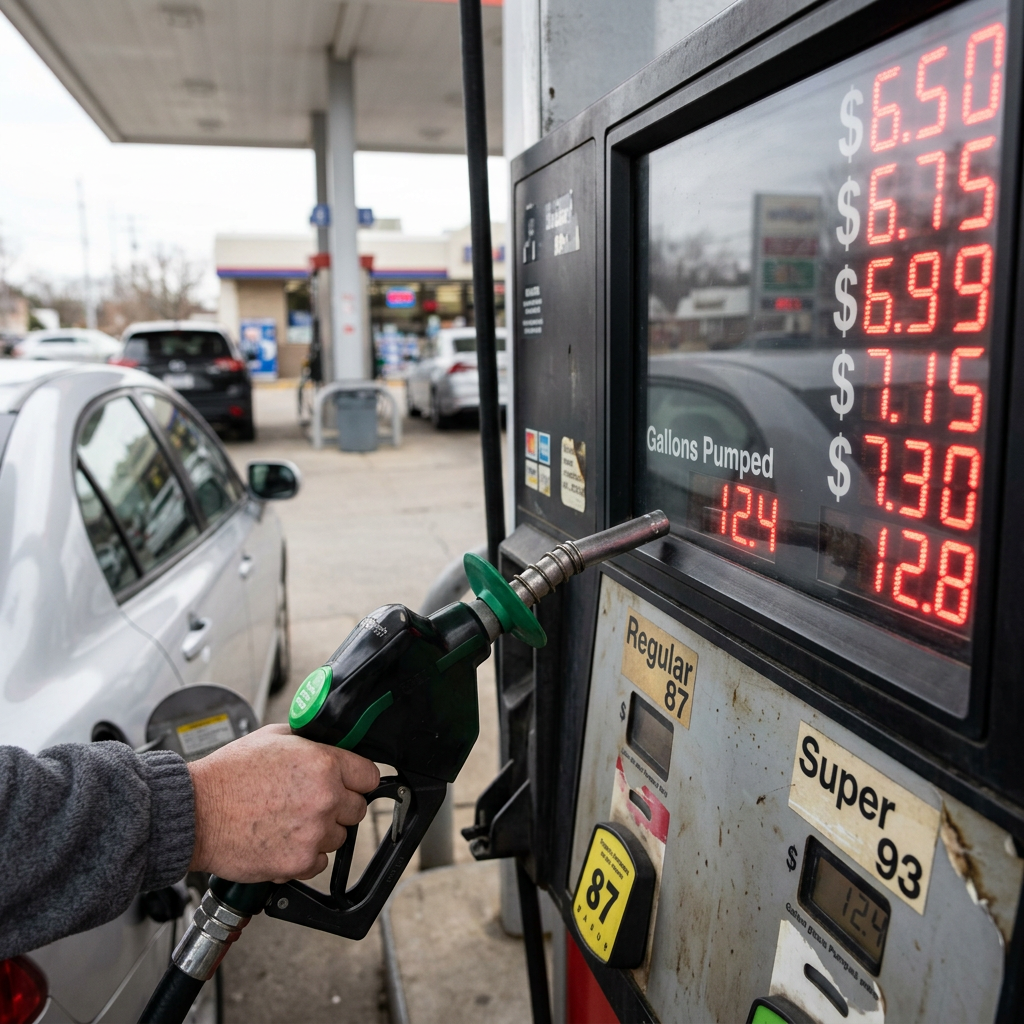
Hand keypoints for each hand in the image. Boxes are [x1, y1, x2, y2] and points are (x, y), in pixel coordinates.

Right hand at [187, 724, 379, 881]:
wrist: (195, 813)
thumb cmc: (228, 775)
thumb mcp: (274, 736)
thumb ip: (311, 742)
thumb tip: (331, 744)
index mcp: (323, 764)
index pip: (369, 776)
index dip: (358, 779)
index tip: (350, 783)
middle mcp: (324, 799)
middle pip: (357, 809)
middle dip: (338, 806)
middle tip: (310, 803)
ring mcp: (313, 833)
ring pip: (338, 837)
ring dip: (320, 832)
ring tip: (288, 821)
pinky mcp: (298, 862)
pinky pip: (319, 863)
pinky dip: (304, 856)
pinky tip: (281, 839)